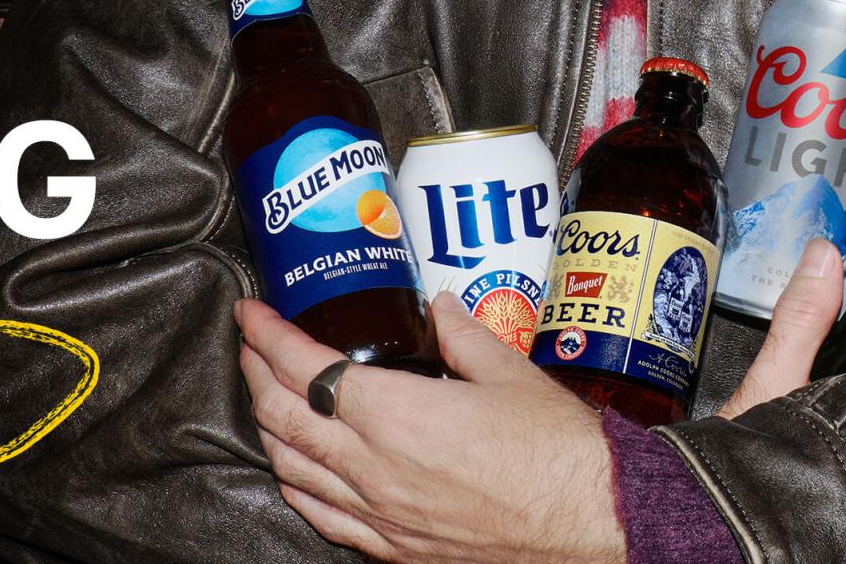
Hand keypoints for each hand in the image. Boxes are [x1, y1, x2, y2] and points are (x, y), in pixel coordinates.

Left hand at [233, 238, 843, 561]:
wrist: (594, 523)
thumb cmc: (560, 454)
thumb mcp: (511, 373)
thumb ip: (462, 335)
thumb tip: (441, 305)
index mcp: (397, 415)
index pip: (305, 368)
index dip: (268, 336)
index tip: (252, 312)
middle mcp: (374, 468)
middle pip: (284, 417)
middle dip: (257, 375)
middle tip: (251, 345)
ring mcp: (380, 514)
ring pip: (292, 468)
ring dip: (268, 428)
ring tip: (265, 397)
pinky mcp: (396, 548)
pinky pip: (323, 517)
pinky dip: (296, 485)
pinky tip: (294, 470)